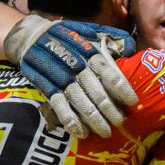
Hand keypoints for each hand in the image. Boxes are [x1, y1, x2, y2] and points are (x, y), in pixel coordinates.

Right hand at [3, 14, 137, 137]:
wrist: (31, 36)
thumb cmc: (67, 36)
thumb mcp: (89, 31)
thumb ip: (111, 37)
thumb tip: (131, 47)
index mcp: (89, 52)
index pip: (110, 73)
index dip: (123, 89)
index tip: (133, 103)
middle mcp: (77, 66)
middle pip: (97, 92)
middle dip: (111, 110)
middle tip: (121, 123)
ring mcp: (61, 78)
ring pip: (81, 103)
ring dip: (95, 120)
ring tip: (106, 133)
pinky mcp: (47, 87)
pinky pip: (60, 107)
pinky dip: (71, 121)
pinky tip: (82, 133)